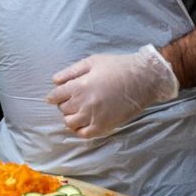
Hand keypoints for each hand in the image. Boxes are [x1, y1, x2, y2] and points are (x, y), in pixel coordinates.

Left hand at [46, 44, 178, 138]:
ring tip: (77, 111)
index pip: (56, 96)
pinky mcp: (105, 126)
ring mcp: (94, 116)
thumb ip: (71, 71)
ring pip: (70, 123)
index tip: (51, 98)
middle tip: (71, 100)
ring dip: (70, 117)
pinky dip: (79, 130)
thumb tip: (55, 81)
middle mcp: (84, 103)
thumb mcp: (92, 61)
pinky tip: (82, 124)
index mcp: (80, 85)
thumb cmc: (118, 67)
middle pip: (63, 109)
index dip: (52, 97)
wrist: (143, 79)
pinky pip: (85, 134)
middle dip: (64, 104)